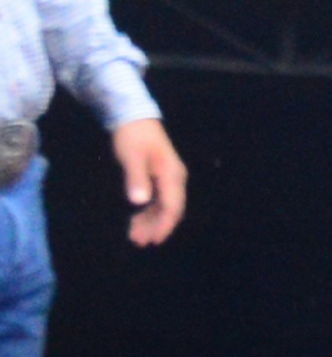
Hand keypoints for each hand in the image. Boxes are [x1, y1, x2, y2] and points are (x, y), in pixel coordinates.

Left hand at [111, 118, 186, 249]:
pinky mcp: (160, 177)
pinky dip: (148, 212)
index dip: (163, 225)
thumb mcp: (132, 156)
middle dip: (155, 227)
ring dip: (150, 222)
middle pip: (169, 210)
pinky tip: (136, 219)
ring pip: (163, 207)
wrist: (133, 115)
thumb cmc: (132, 135)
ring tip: (135, 235)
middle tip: (138, 241)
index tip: (153, 240)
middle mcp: (175, 180)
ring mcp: (169, 179)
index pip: (172, 207)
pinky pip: (158, 200)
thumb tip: (139, 202)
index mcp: (172, 176)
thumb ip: (137, 179)